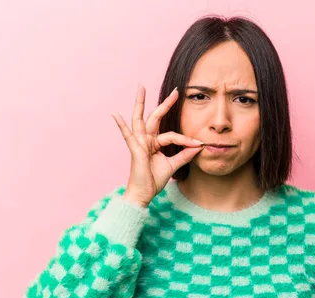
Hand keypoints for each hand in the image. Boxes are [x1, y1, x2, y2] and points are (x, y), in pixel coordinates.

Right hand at [111, 84, 203, 206]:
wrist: (144, 193)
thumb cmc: (154, 180)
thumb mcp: (173, 165)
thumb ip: (184, 155)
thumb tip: (199, 146)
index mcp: (154, 143)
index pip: (172, 134)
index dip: (186, 139)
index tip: (199, 143)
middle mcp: (146, 139)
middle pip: (156, 117)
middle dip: (166, 103)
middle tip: (175, 90)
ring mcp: (139, 142)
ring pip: (140, 119)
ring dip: (140, 103)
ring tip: (141, 87)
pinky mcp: (135, 149)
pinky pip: (127, 135)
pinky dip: (121, 124)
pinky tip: (115, 114)